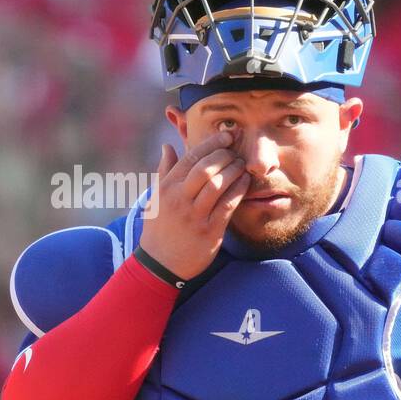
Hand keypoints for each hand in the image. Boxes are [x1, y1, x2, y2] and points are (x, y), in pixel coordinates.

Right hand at [137, 130, 249, 279]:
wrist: (160, 263)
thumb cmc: (159, 228)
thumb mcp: (156, 198)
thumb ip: (164, 171)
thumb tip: (167, 146)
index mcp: (167, 188)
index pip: (190, 157)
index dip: (211, 143)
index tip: (226, 136)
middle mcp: (179, 200)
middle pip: (206, 168)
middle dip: (225, 155)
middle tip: (235, 150)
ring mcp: (194, 216)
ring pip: (218, 185)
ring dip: (234, 170)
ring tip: (242, 164)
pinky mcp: (209, 231)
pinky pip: (228, 205)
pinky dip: (239, 190)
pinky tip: (245, 182)